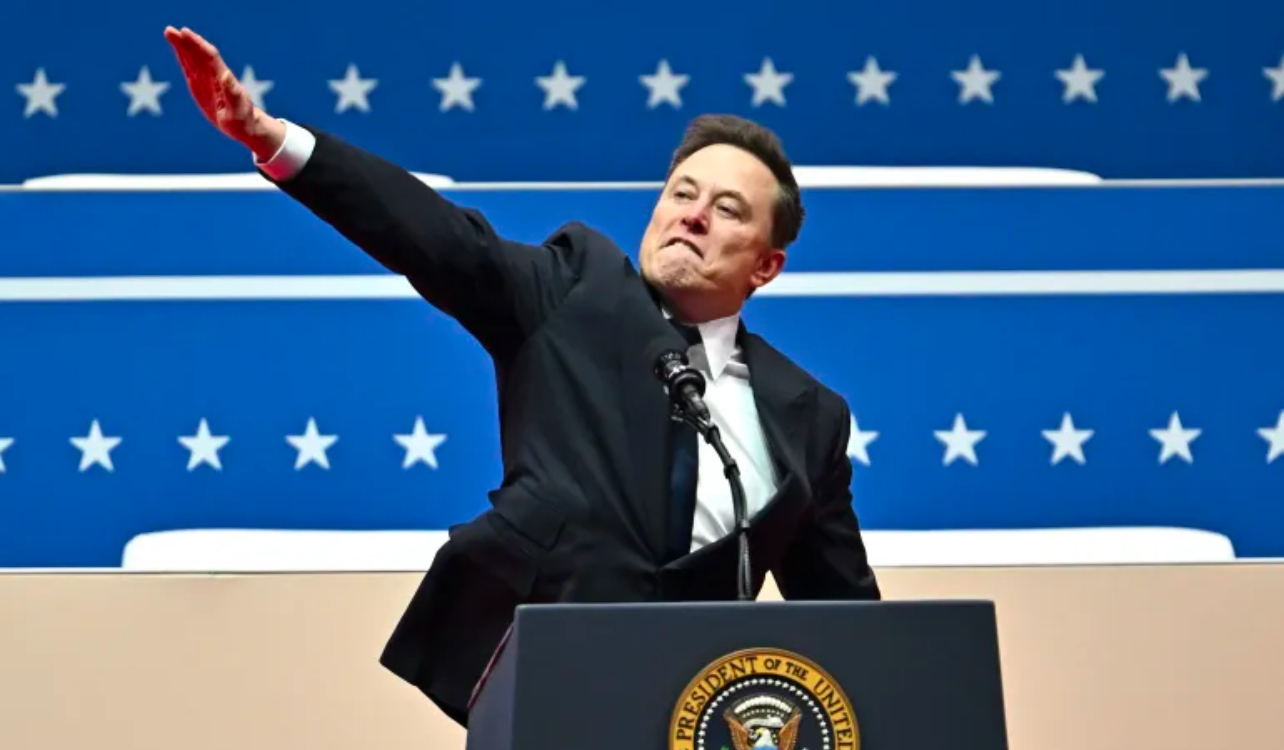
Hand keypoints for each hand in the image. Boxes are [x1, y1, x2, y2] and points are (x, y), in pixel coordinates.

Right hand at [164, 26, 284, 159]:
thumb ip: (232, 93)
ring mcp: (207, 80)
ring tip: (169, 33)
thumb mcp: (238, 109)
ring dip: (181, 47)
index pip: (208, 56)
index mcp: (222, 79)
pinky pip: (190, 69)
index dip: (197, 44)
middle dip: (185, 42)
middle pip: (198, 54)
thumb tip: (226, 74)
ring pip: (193, 59)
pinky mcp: (201, 87)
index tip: (185, 32)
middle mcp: (214, 76)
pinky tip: (177, 50)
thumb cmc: (243, 119)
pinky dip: (183, 58)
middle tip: (169, 30)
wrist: (245, 126)